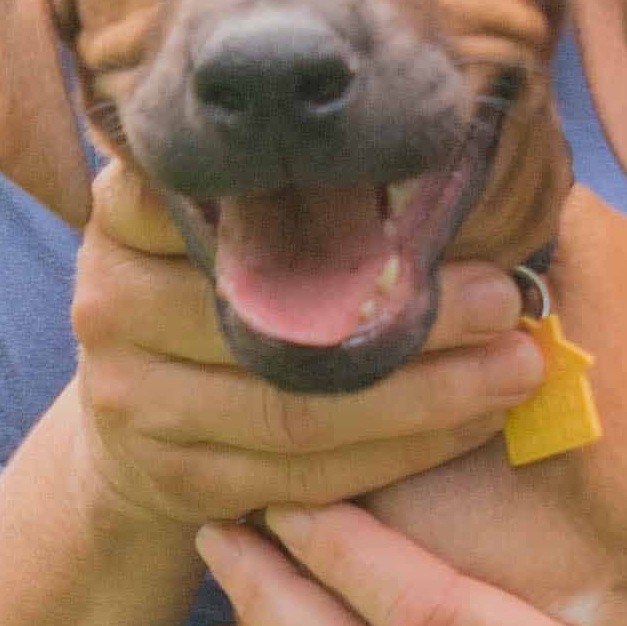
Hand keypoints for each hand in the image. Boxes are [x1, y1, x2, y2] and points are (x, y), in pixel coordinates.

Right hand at [67, 164, 540, 536]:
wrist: (140, 430)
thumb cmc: (228, 298)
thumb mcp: (236, 228)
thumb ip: (298, 193)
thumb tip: (450, 150)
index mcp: (130, 214)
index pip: (225, 195)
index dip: (336, 205)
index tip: (435, 208)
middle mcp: (109, 298)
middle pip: (279, 313)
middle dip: (410, 313)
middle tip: (507, 299)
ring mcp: (127, 395)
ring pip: (297, 408)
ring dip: (424, 395)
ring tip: (516, 367)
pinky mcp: (171, 475)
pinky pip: (302, 475)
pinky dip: (398, 455)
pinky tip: (470, 425)